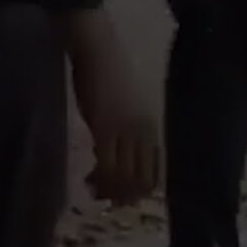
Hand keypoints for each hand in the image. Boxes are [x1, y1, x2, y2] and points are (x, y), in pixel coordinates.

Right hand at [67, 11, 158, 204]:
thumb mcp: (125, 108)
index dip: (140, 190)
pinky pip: (108, 164)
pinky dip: (100, 179)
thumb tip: (116, 158)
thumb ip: (125, 133)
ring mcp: (126, 130)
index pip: (156, 172)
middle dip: (125, 195)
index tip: (123, 195)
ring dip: (110, 189)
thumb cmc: (108, 74)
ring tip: (94, 188)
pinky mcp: (105, 127)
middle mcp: (145, 132)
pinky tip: (90, 180)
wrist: (96, 48)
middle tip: (105, 197)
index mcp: (152, 127)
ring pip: (126, 176)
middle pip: (143, 179)